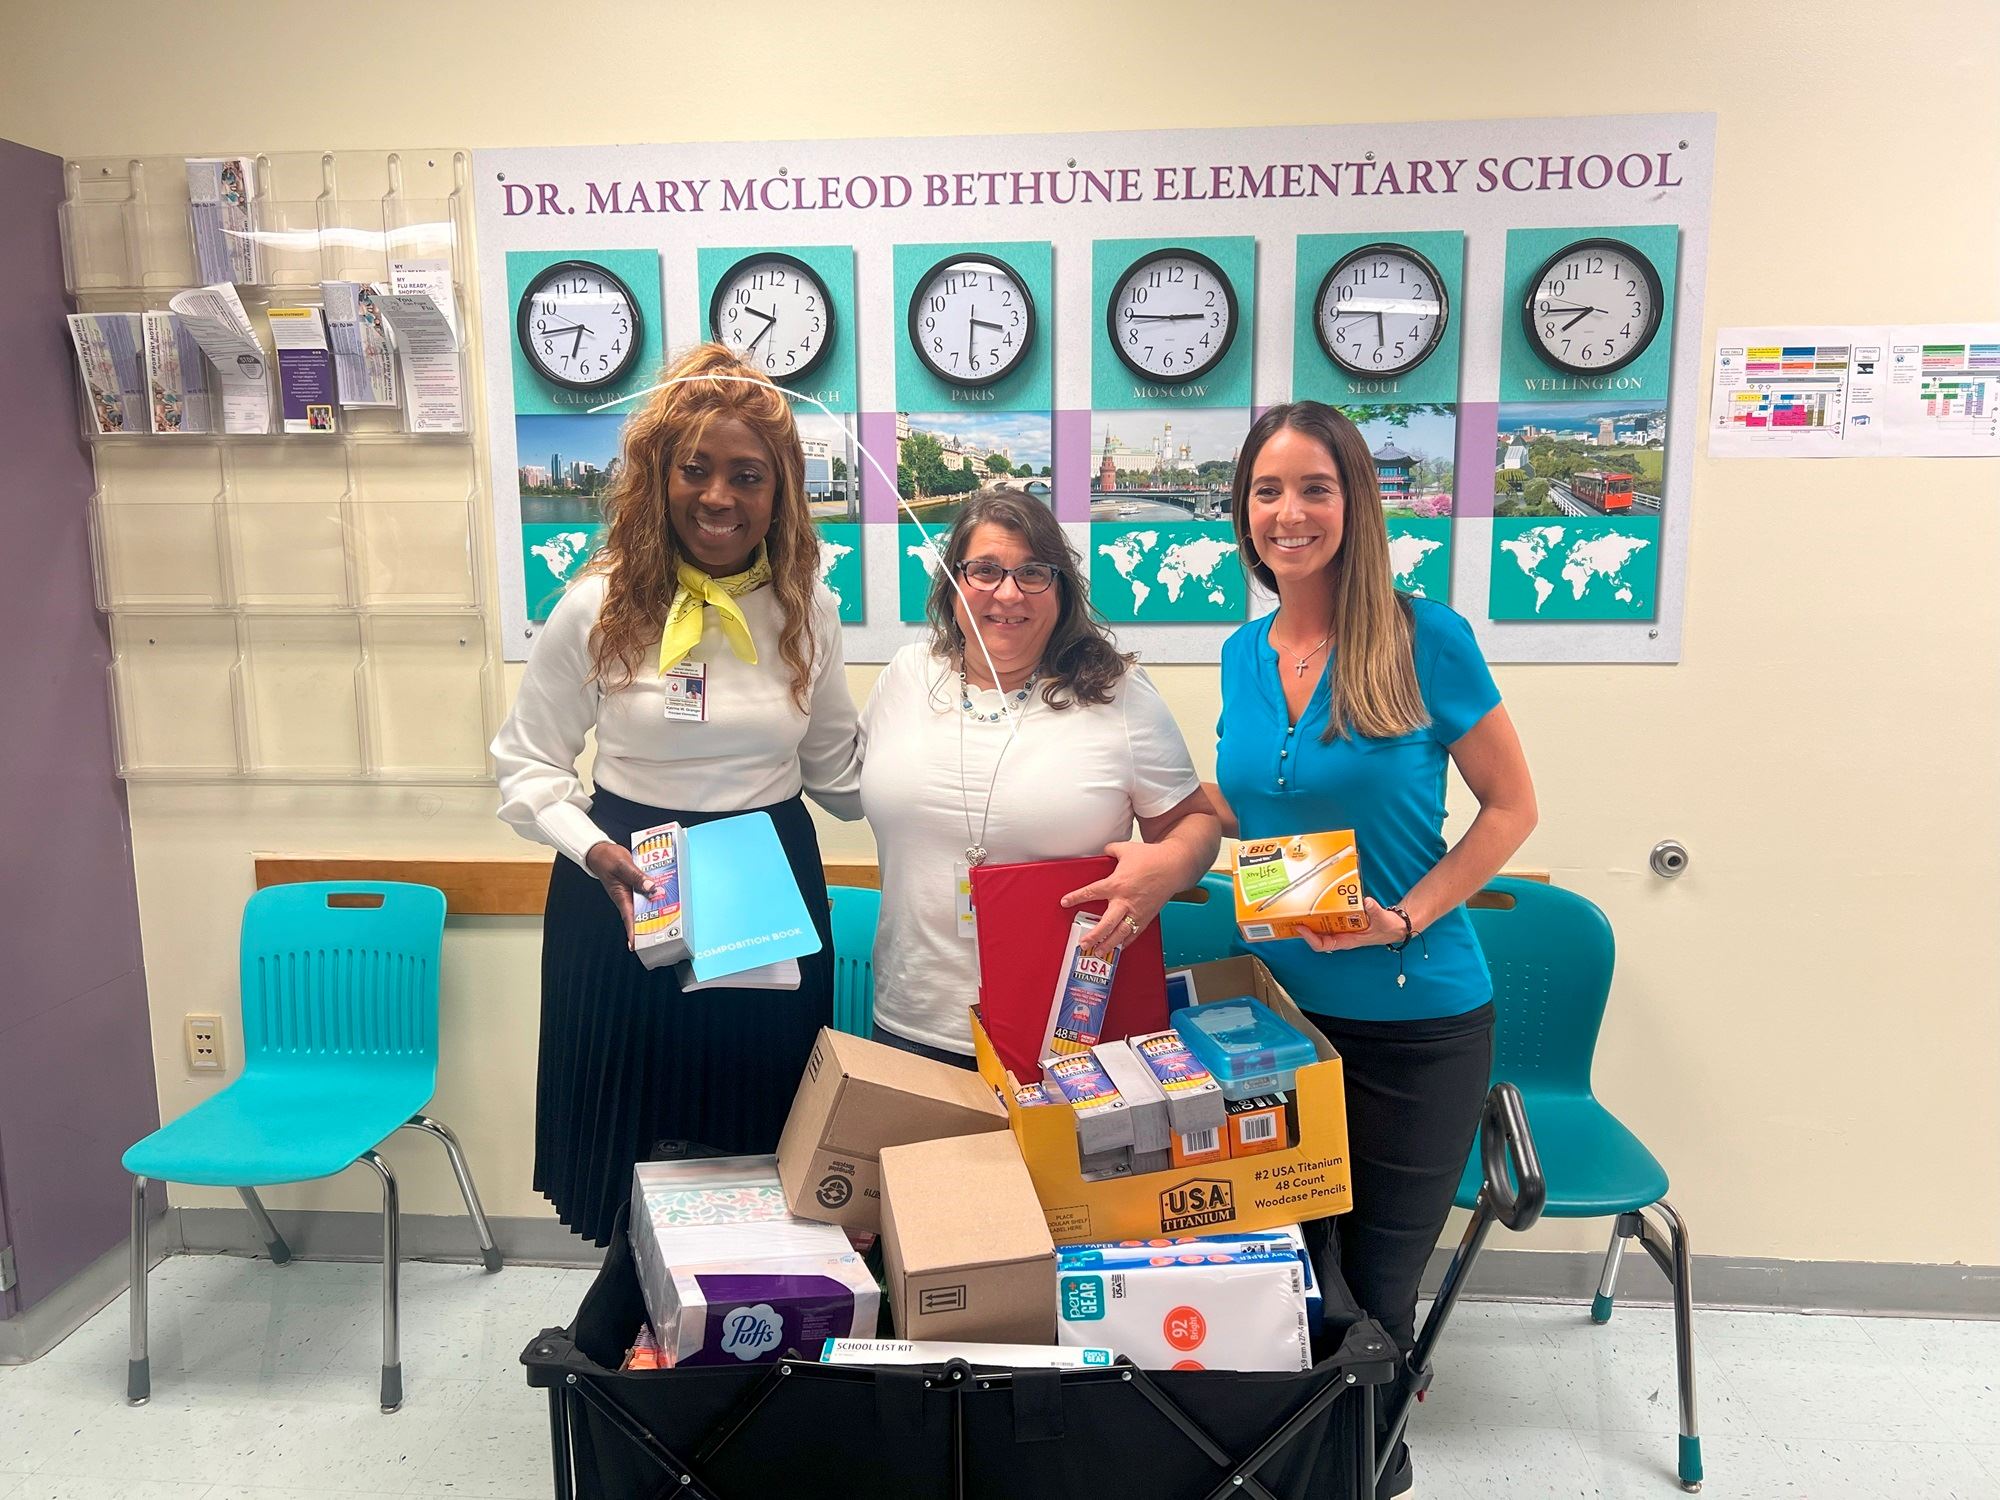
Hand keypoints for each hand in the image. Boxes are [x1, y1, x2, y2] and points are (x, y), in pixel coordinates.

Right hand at [583, 840, 658, 951]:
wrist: (600, 852)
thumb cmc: (606, 859)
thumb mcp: (622, 866)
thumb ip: (637, 876)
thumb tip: (651, 886)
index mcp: (620, 896)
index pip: (628, 918)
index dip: (633, 932)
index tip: (637, 945)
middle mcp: (626, 897)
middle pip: (640, 913)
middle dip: (650, 921)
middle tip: (664, 928)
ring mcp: (631, 891)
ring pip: (645, 902)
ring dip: (655, 904)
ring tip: (669, 910)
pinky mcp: (635, 885)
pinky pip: (646, 890)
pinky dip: (653, 890)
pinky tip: (662, 889)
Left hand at [1060, 838, 1184, 958]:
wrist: (1174, 866)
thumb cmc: (1152, 858)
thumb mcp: (1126, 849)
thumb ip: (1110, 850)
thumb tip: (1103, 850)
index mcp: (1117, 884)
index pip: (1091, 892)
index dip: (1076, 898)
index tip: (1065, 902)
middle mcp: (1125, 900)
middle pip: (1106, 923)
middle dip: (1094, 935)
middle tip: (1083, 943)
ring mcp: (1137, 911)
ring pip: (1121, 933)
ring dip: (1108, 944)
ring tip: (1098, 951)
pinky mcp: (1147, 917)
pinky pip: (1134, 933)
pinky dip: (1125, 942)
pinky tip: (1118, 947)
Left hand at [1297, 896, 1404, 953]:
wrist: (1394, 925)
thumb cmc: (1387, 928)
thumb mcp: (1383, 920)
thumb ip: (1375, 911)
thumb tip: (1366, 902)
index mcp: (1347, 940)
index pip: (1323, 944)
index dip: (1310, 938)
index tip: (1301, 927)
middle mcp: (1341, 935)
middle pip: (1317, 935)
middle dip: (1304, 928)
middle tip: (1292, 915)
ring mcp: (1342, 928)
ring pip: (1321, 926)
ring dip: (1310, 919)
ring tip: (1298, 907)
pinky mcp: (1344, 919)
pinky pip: (1329, 917)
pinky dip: (1321, 911)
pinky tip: (1316, 900)